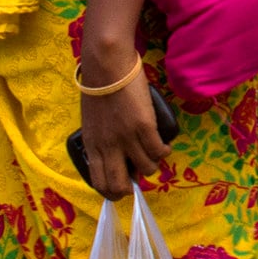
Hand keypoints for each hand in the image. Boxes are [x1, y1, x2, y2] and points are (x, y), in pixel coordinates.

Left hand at [77, 65, 172, 197]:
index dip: (112, 191)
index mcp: (92, 145)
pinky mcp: (144, 127)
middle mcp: (108, 146)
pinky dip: (164, 152)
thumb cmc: (99, 89)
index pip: (99, 181)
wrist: (108, 67)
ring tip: (155, 155)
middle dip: (131, 188)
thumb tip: (115, 153)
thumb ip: (101, 139)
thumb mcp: (92, 121)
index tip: (122, 187)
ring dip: (152, 165)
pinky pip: (159, 151)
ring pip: (146, 168)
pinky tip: (165, 146)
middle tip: (139, 177)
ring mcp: (127, 138)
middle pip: (119, 184)